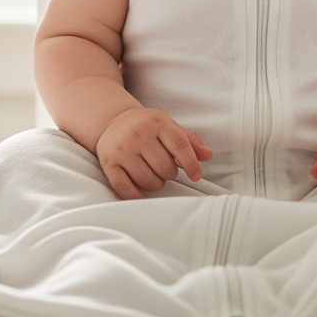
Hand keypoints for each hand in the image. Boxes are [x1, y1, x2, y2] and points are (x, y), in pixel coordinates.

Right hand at [96, 107, 211, 199]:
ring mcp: (122, 149)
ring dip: (155, 184)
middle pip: (164, 167)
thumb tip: (207, 155)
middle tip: (165, 169)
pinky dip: (136, 196)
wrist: (113, 120)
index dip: (191, 163)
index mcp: (157, 123)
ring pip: (147, 180)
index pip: (179, 145)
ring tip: (153, 174)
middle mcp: (139, 135)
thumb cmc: (147, 126)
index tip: (196, 176)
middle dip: (169, 174)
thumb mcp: (169, 126)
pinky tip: (141, 194)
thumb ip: (189, 140)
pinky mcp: (109, 163)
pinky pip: (124, 187)